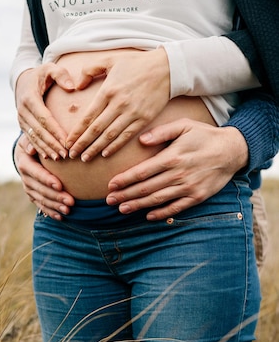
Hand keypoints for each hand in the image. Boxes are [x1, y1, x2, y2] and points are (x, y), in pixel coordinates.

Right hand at [14, 134, 74, 219]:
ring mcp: (29, 188)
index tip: (60, 185)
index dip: (47, 180)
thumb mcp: (33, 137)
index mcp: (24, 163)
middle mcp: (25, 178)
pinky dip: (51, 212)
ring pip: (41, 199)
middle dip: (56, 196)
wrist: (29, 150)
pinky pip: (41, 205)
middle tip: (71, 201)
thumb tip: (32, 148)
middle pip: (40, 189)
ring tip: (68, 210)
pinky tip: (61, 217)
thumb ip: (34, 141)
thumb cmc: (36, 140)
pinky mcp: (33, 195)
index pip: (36, 173)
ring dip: (55, 206)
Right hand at [16, 63, 74, 160]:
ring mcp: (21, 119)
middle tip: (66, 154)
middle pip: (39, 131)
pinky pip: (31, 139)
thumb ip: (61, 74)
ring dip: (46, 149)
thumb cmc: (41, 75)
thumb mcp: (50, 68)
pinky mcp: (22, 125)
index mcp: (30, 98)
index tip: (67, 141)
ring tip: (59, 158)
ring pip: (34, 137)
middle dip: (52, 144)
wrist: (23, 81)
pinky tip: (49, 157)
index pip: (44, 118)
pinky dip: (40, 148)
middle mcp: (22, 110)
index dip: (55, 131)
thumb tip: (71, 87)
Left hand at [66, 47, 170, 160]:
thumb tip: (77, 86)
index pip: (88, 117)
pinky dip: (115, 146)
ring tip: (85, 158)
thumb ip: (90, 70)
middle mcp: (118, 104)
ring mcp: (132, 113)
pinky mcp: (144, 119)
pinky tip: (105, 154)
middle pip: (96, 129)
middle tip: (72, 155)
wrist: (166, 68)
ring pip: (110, 136)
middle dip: (82, 144)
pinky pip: (126, 136)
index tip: (68, 142)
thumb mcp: (109, 60)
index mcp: (108, 91)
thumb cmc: (136, 63)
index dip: (76, 132)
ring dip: (96, 149)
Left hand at [106, 120, 248, 219]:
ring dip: (137, 206)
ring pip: (157, 200)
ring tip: (122, 209)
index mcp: (172, 157)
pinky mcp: (197, 197)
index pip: (141, 172)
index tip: (110, 185)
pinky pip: (175, 208)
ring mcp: (188, 188)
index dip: (124, 180)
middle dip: (125, 195)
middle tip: (109, 200)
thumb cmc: (204, 136)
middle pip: (145, 189)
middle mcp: (178, 175)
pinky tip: (148, 216)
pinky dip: (161, 213)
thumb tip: (141, 140)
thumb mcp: (184, 126)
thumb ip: (161, 132)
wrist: (232, 151)